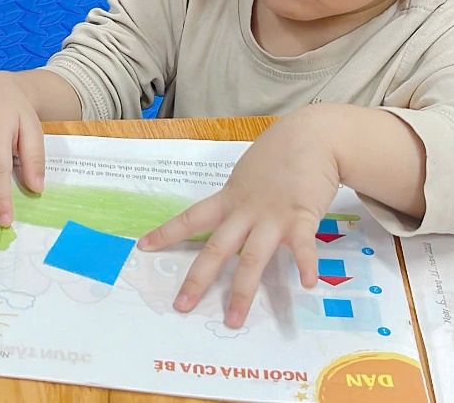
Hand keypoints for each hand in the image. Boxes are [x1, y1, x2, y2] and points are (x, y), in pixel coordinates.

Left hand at [137, 109, 340, 327]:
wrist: (311, 136)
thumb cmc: (279, 155)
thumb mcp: (248, 176)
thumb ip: (240, 198)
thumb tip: (234, 218)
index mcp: (229, 199)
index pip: (191, 218)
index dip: (166, 233)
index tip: (142, 246)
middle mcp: (245, 211)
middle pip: (217, 248)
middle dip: (198, 279)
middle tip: (181, 305)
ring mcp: (272, 216)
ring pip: (252, 258)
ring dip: (242, 290)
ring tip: (233, 318)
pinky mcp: (302, 216)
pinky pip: (302, 245)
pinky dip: (305, 264)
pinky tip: (307, 283)